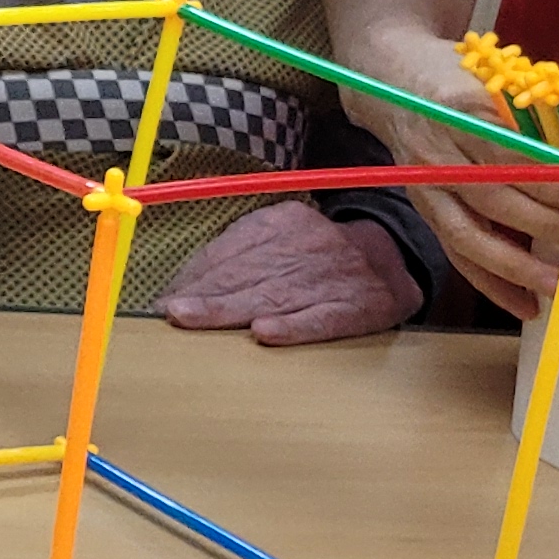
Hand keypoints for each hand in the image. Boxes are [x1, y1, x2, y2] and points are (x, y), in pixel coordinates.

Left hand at [156, 197, 423, 345]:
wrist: (394, 257)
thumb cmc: (315, 256)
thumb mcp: (278, 239)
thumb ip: (233, 257)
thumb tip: (178, 291)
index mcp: (279, 224)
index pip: (227, 252)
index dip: (194, 278)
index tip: (164, 301)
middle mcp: (304, 245)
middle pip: (245, 274)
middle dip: (204, 295)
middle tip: (168, 314)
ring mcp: (333, 275)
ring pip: (273, 295)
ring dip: (229, 310)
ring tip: (191, 320)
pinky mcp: (360, 305)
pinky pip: (323, 317)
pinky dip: (294, 326)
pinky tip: (265, 334)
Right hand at [339, 19, 558, 318]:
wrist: (385, 76)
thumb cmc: (450, 74)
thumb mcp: (493, 80)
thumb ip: (531, 121)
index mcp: (458, 113)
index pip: (510, 157)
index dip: (553, 184)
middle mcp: (436, 154)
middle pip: (493, 200)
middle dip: (549, 228)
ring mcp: (425, 183)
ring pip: (469, 235)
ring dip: (517, 266)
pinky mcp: (423, 205)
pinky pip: (455, 251)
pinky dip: (489, 281)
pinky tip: (522, 301)